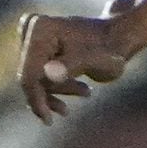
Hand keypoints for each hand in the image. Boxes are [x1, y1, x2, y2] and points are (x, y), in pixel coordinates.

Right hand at [16, 8, 134, 122]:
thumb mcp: (98, 61)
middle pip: (29, 77)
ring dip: (60, 90)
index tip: (48, 120)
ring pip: (34, 80)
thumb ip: (73, 65)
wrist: (117, 38)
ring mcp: (31, 37)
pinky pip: (37, 77)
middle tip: (84, 96)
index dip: (36, 98)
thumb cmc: (111, 49)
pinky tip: (81, 90)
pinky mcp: (34, 47)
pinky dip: (56, 89)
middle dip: (53, 93)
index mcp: (40, 27)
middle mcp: (30, 28)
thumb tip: (49, 73)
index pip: (30, 72)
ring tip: (87, 91)